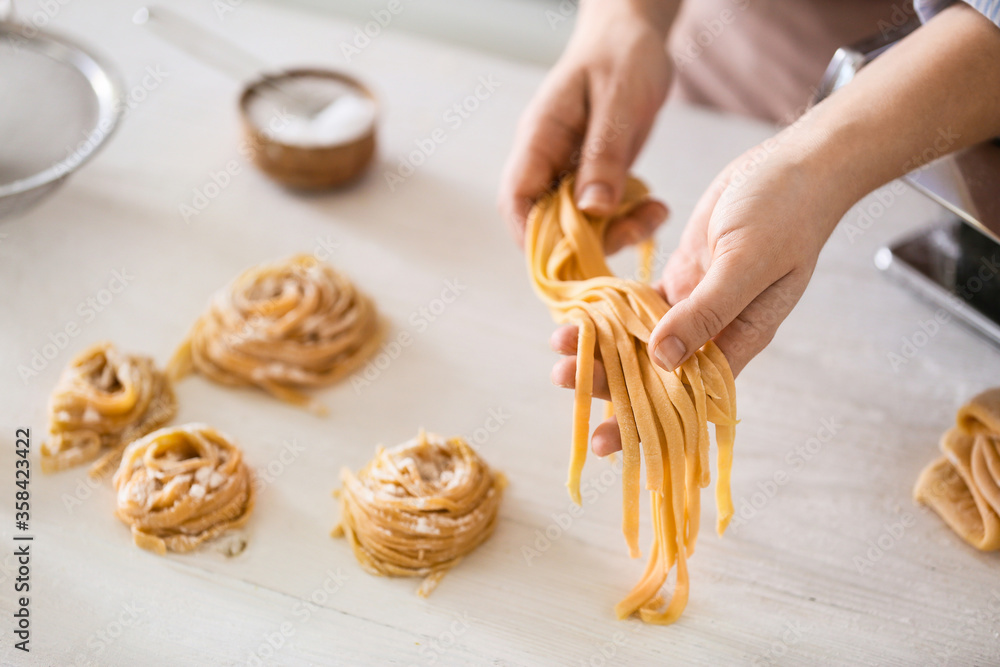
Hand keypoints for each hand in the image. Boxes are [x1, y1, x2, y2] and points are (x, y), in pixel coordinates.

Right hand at [497, 1, 674, 251]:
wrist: (635, 33)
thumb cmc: (622, 54)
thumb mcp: (619, 100)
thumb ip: (604, 155)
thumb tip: (591, 210)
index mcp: (540, 138)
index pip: (517, 200)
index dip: (533, 236)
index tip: (572, 254)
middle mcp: (549, 160)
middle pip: (547, 222)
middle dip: (587, 241)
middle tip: (634, 229)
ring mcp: (571, 170)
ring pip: (578, 224)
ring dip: (615, 232)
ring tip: (655, 214)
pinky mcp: (595, 175)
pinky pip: (603, 213)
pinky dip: (628, 219)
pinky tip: (656, 207)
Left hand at [551, 139, 853, 455]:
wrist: (797, 166)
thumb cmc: (786, 212)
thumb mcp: (745, 262)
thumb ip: (707, 311)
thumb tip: (665, 361)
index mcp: (740, 340)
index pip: (686, 399)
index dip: (644, 422)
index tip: (604, 441)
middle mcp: (716, 331)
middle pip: (656, 373)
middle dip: (610, 382)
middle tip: (563, 380)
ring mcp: (697, 303)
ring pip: (643, 340)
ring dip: (603, 346)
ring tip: (559, 348)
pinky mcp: (684, 276)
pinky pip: (641, 305)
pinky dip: (612, 313)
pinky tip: (580, 318)